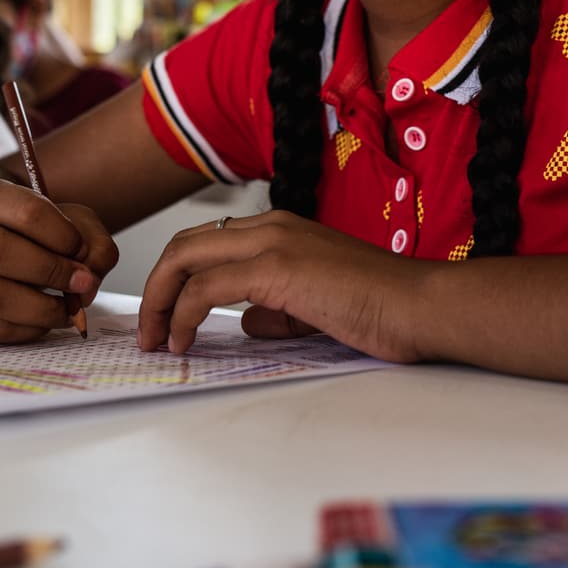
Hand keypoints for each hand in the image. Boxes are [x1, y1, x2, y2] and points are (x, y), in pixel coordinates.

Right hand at [0, 179, 119, 342]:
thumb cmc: (29, 235)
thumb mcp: (66, 222)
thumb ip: (91, 242)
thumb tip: (88, 282)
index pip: (25, 211)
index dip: (62, 235)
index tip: (80, 250)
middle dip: (50, 272)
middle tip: (81, 284)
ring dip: (40, 308)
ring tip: (65, 309)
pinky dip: (25, 330)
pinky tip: (42, 322)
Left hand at [137, 211, 426, 362]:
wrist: (419, 305)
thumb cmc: (381, 308)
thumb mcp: (316, 305)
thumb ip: (276, 309)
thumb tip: (246, 322)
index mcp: (281, 228)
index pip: (208, 242)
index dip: (178, 278)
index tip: (167, 317)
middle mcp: (270, 225)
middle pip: (185, 245)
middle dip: (156, 288)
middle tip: (149, 329)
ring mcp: (272, 242)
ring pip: (186, 259)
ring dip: (160, 302)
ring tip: (158, 340)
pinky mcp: (276, 268)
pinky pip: (206, 288)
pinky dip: (184, 315)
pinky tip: (185, 341)